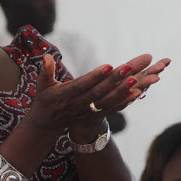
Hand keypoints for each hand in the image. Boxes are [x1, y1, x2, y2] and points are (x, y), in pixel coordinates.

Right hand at [29, 54, 169, 139]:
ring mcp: (87, 111)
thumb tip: (47, 56)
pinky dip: (125, 101)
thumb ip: (45, 71)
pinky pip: (112, 108)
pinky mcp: (95, 115)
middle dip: (114, 80)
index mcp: (65, 95)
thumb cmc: (44, 99)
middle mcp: (78, 104)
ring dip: (123, 92)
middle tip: (129, 68)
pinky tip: (138, 92)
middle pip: (99, 92)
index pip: (82, 85)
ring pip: (108, 101)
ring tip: (137, 80)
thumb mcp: (42, 85)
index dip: (96, 76)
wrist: (47, 124)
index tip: (109, 66)